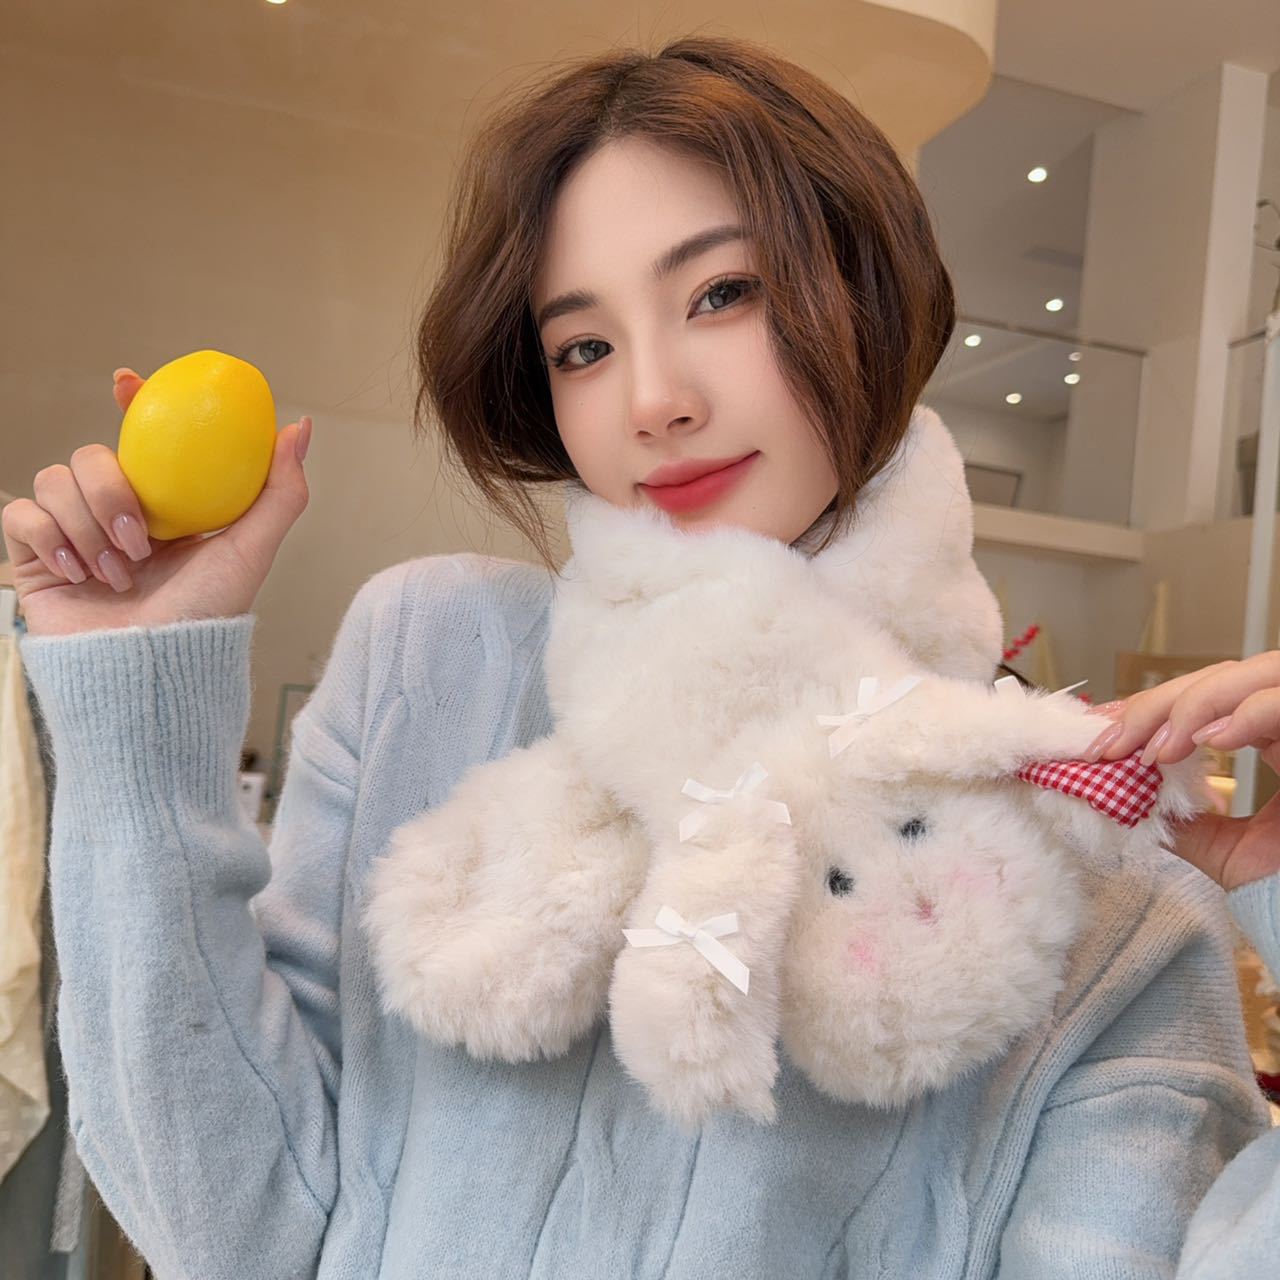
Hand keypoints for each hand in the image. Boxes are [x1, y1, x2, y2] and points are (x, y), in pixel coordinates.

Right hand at [2, 368, 312, 637]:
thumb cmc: (206, 618)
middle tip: (143, 541)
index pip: (138, 438)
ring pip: (53, 480)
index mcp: (162, 504)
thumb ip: (279, 491)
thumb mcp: (252, 551)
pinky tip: (77, 571)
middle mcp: (114, 513)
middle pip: (90, 456)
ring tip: (120, 574)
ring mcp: (71, 532)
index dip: (132, 403)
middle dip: (114, 492)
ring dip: (89, 526)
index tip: (128, 381)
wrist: (153, 670)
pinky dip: (50, 537)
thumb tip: (298, 428)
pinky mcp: (34, 557)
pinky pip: (20, 515)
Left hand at [1081, 654, 1279, 890]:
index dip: (1152, 709)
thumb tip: (1126, 798)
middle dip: (1159, 704)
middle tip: (1114, 743)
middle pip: (1226, 676)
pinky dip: (1250, 711)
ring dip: (1198, 703)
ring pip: (1261, 671)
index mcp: (1278, 739)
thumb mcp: (1231, 851)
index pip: (1209, 697)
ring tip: (1159, 749)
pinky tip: (1213, 740)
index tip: (1104, 739)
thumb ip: (1186, 821)